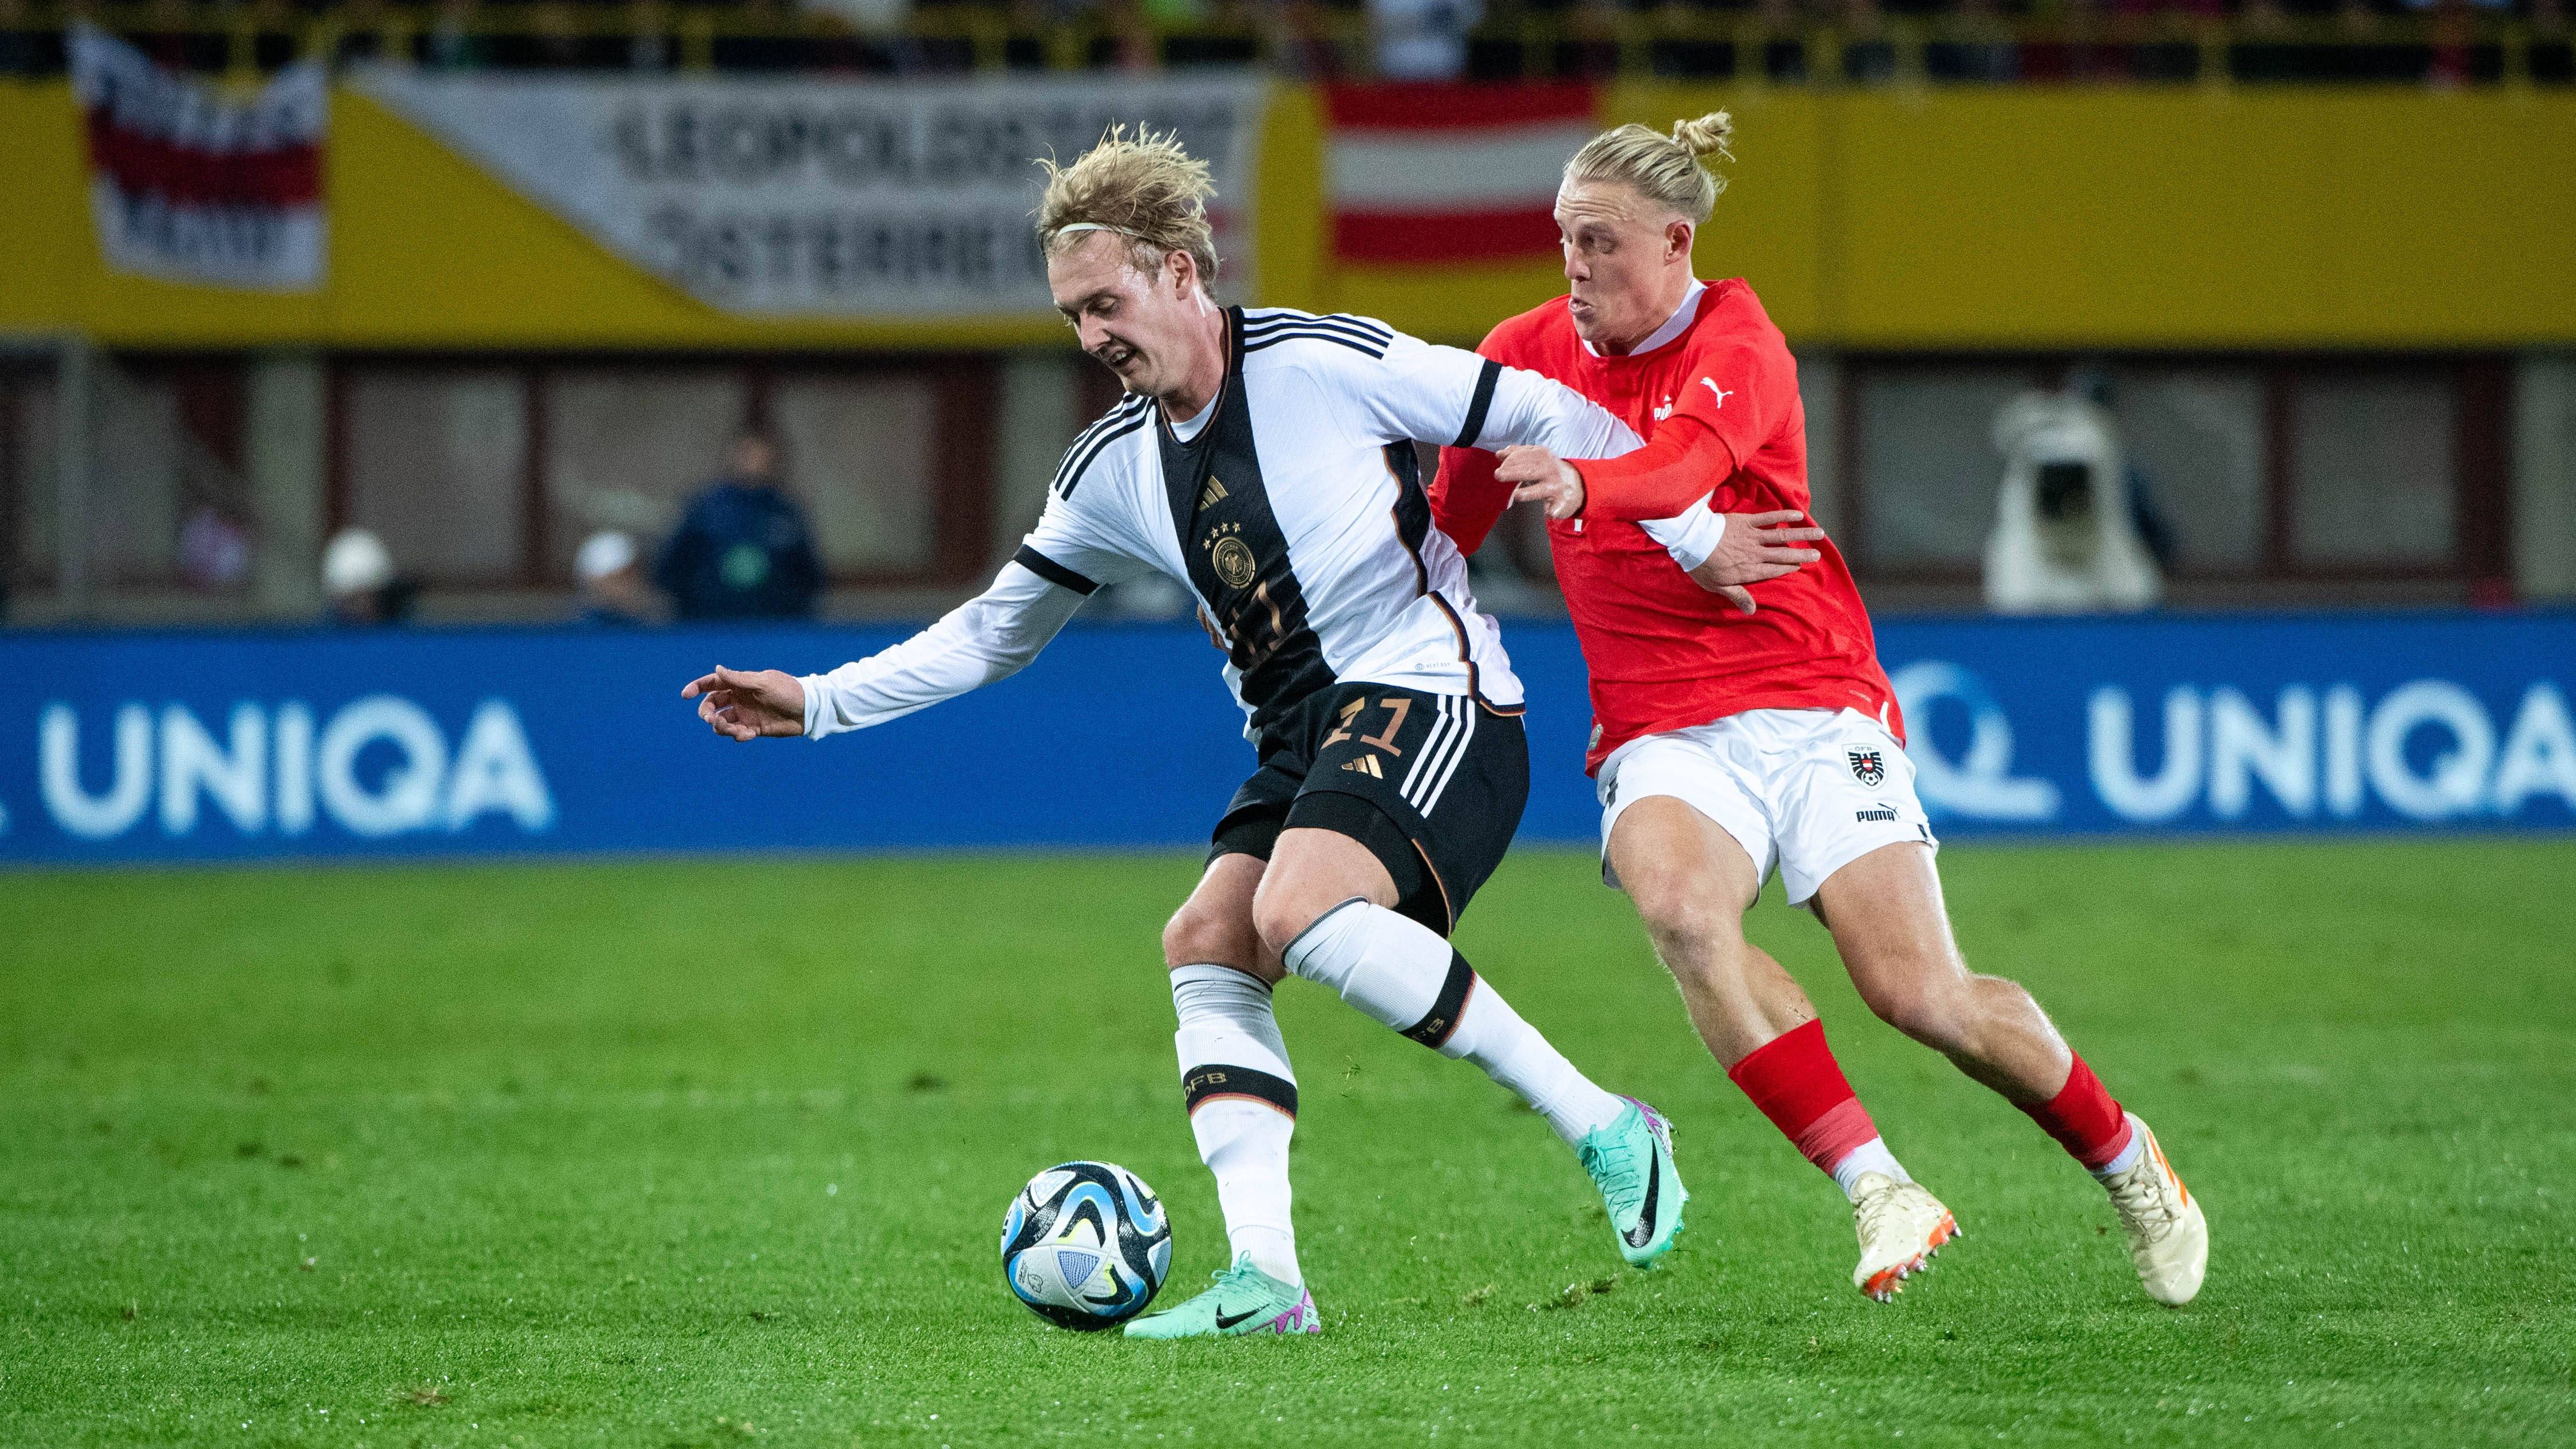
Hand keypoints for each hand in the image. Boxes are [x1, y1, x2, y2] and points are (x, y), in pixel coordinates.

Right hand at [682, 666, 806, 740]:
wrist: (809, 710)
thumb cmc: (789, 691)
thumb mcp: (764, 683)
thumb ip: (739, 679)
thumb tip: (717, 670)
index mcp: (740, 684)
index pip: (712, 684)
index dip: (697, 688)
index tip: (685, 695)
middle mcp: (739, 699)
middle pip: (711, 706)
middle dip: (707, 714)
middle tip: (713, 720)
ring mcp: (745, 714)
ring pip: (721, 723)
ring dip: (721, 727)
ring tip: (735, 730)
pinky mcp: (753, 729)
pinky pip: (736, 734)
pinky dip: (737, 736)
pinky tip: (747, 735)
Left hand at [1496, 446, 1584, 519]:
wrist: (1575, 483)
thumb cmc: (1548, 469)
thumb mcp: (1536, 456)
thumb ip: (1517, 453)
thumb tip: (1499, 454)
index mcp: (1542, 456)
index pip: (1525, 456)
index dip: (1511, 461)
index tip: (1500, 468)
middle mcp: (1550, 471)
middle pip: (1530, 471)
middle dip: (1514, 472)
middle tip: (1498, 475)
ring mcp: (1556, 487)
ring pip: (1541, 490)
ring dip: (1529, 493)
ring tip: (1517, 495)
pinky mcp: (1561, 503)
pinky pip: (1556, 507)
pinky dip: (1553, 510)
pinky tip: (1549, 512)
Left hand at [1685, 510, 1825, 615]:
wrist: (1692, 540)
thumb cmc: (1702, 565)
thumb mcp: (1717, 587)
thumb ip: (1738, 596)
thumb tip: (1752, 611)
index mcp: (1750, 570)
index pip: (1775, 569)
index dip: (1789, 568)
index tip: (1801, 566)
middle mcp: (1756, 554)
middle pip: (1784, 554)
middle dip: (1803, 554)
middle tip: (1818, 554)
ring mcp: (1753, 536)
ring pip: (1782, 536)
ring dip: (1802, 534)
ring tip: (1819, 533)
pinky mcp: (1747, 521)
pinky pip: (1769, 518)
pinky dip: (1784, 516)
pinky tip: (1798, 515)